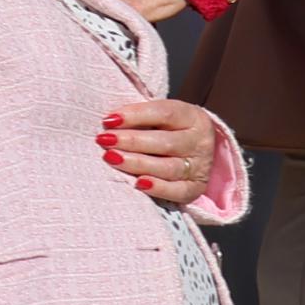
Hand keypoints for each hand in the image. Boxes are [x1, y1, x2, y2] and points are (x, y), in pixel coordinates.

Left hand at [101, 98, 219, 205]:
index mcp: (193, 117)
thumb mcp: (160, 118)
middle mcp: (199, 141)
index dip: (136, 116)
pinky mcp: (195, 187)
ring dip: (136, 163)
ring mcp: (199, 166)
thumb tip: (109, 121)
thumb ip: (139, 118)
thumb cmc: (166, 131)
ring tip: (111, 158)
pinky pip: (178, 191)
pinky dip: (158, 188)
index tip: (109, 120)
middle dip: (131, 141)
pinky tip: (138, 184)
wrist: (191, 153)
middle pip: (165, 142)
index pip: (166, 113)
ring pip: (168, 167)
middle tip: (104, 140)